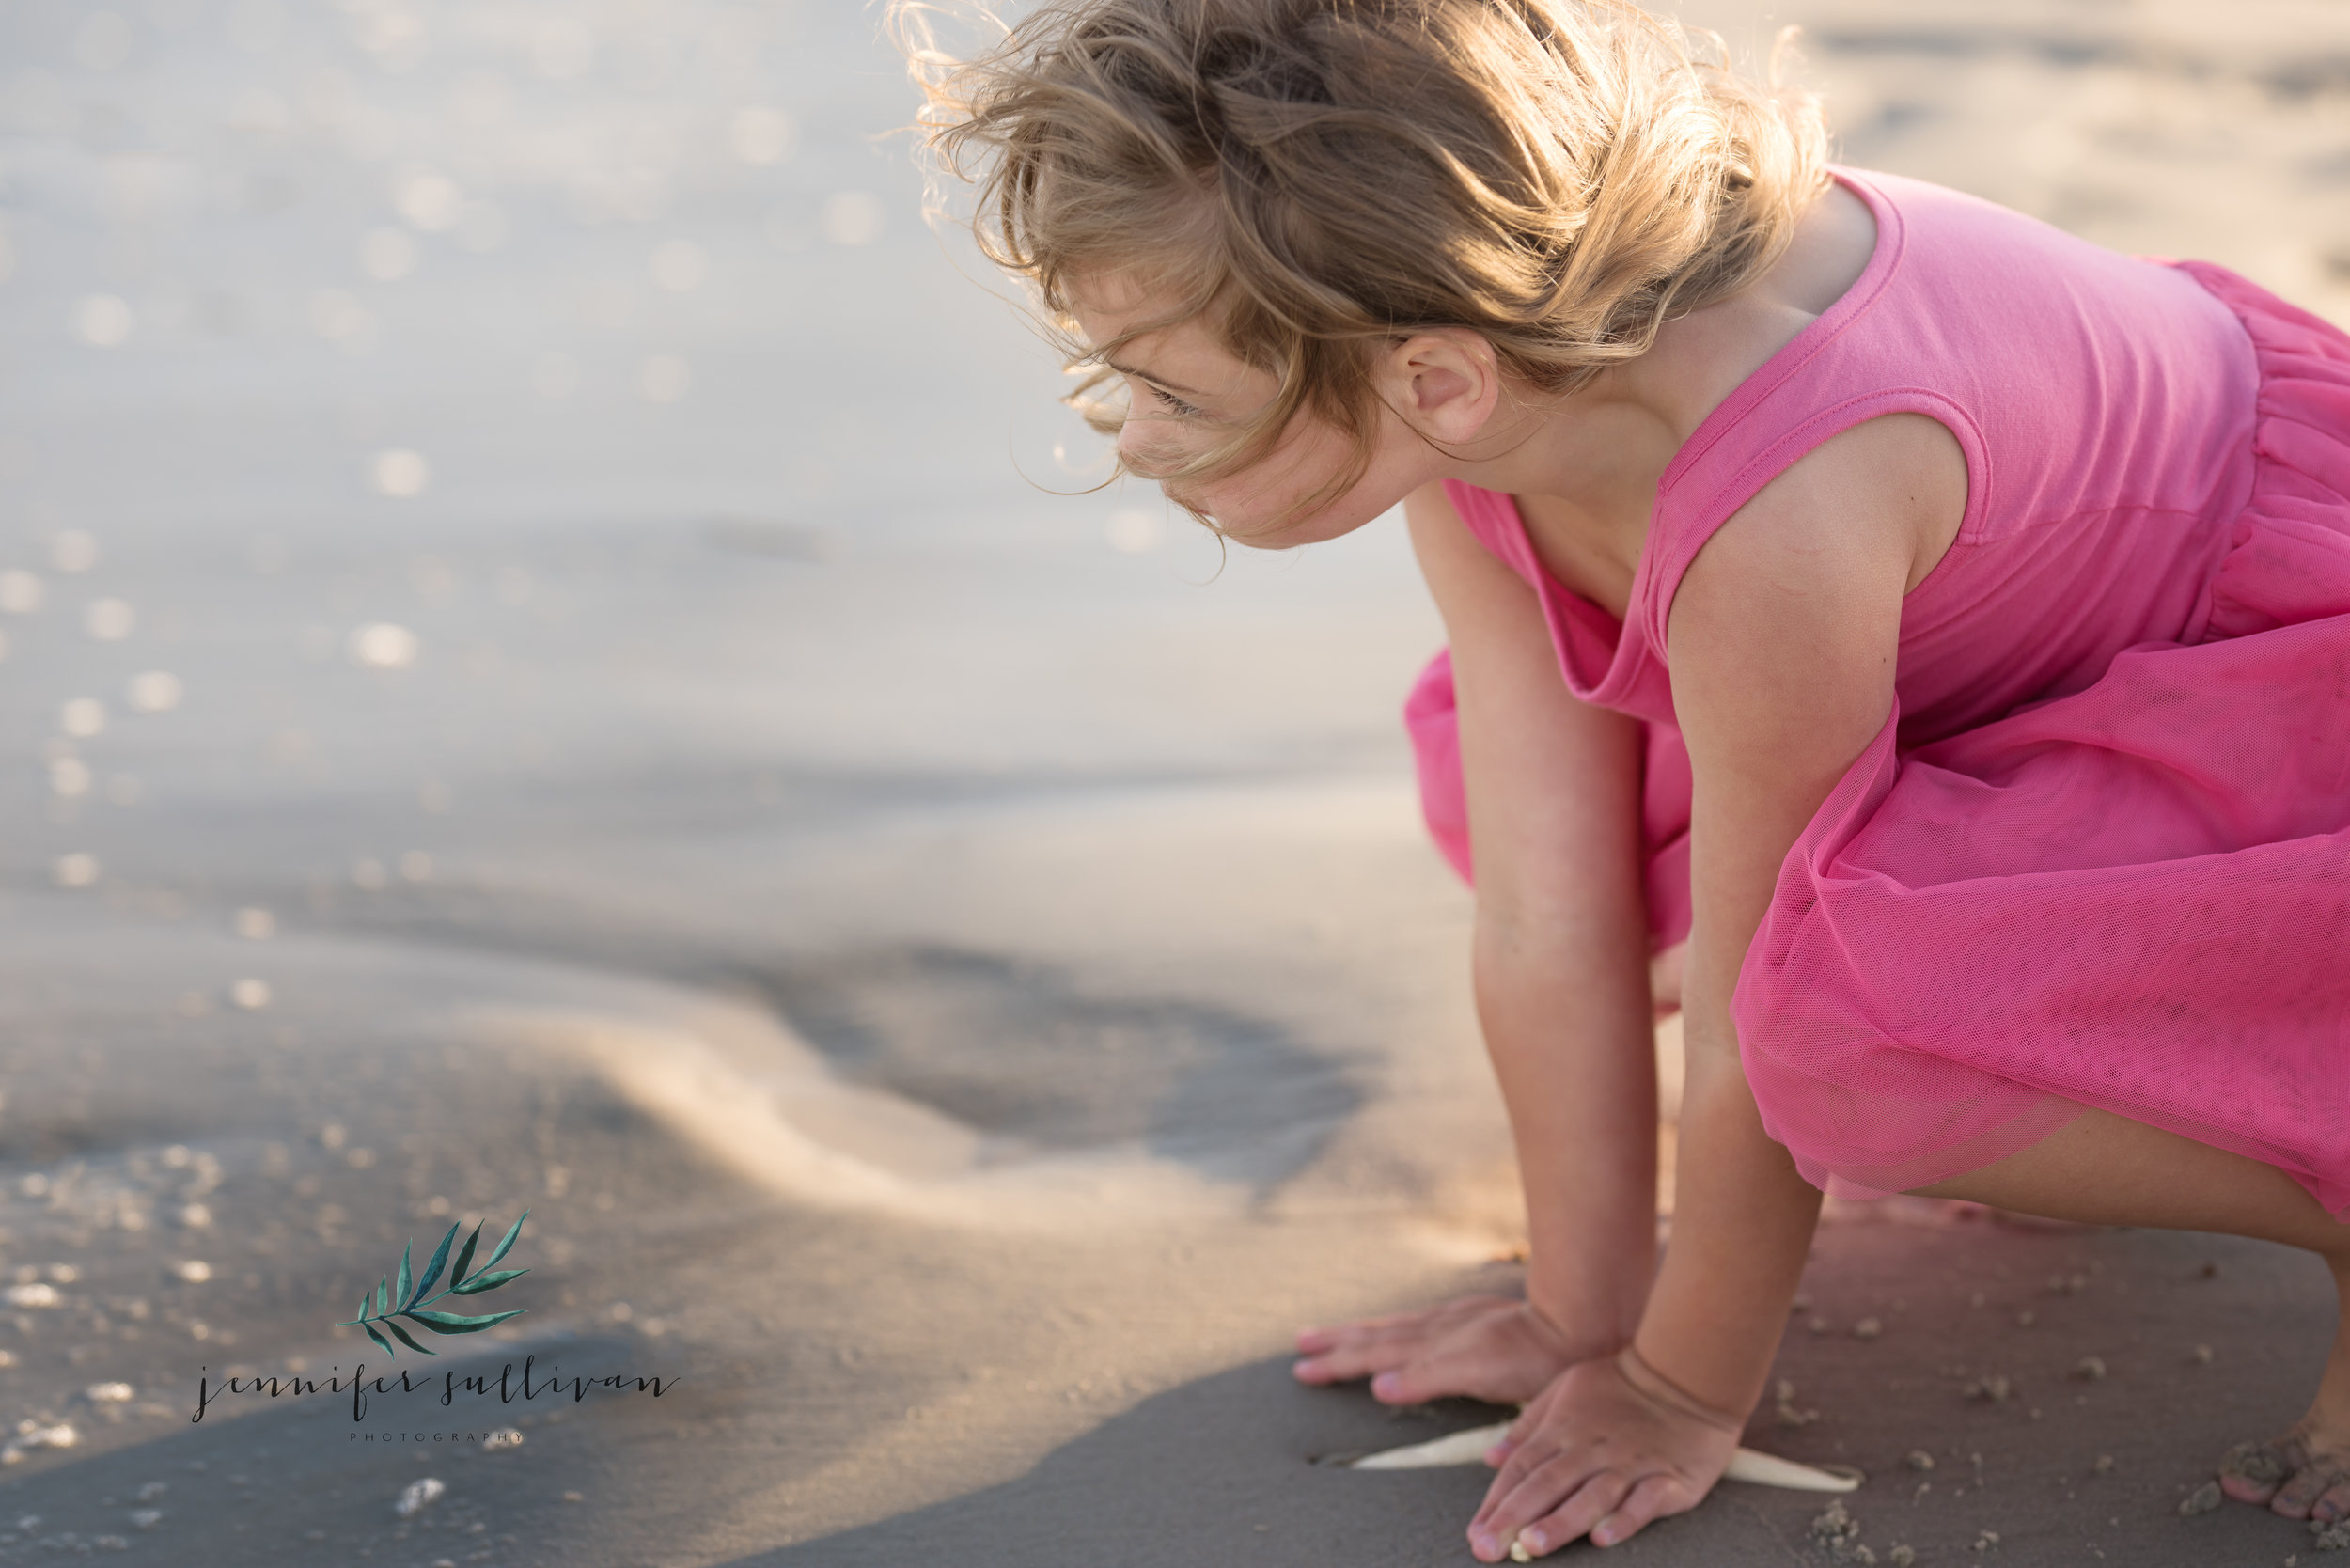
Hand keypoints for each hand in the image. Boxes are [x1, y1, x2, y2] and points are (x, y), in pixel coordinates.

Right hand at [1292, 1294, 1586, 1406]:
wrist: (1575, 1325)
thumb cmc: (1533, 1358)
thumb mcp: (1479, 1375)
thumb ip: (1428, 1378)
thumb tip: (1378, 1385)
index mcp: (1433, 1345)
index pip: (1373, 1355)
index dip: (1338, 1362)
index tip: (1303, 1368)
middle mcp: (1436, 1329)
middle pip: (1374, 1336)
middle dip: (1336, 1343)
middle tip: (1300, 1345)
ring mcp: (1453, 1321)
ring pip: (1392, 1327)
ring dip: (1357, 1332)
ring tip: (1328, 1332)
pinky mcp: (1470, 1318)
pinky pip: (1414, 1323)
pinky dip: (1391, 1327)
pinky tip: (1396, 1328)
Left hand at [1466, 1347, 1741, 1559]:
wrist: (1684, 1375)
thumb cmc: (1619, 1386)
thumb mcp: (1563, 1390)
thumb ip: (1528, 1427)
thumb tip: (1490, 1458)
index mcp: (1564, 1429)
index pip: (1522, 1468)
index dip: (1497, 1501)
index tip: (1476, 1535)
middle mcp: (1592, 1450)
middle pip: (1547, 1484)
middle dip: (1515, 1517)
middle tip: (1488, 1549)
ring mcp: (1631, 1465)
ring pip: (1591, 1495)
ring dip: (1561, 1521)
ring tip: (1533, 1546)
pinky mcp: (1669, 1478)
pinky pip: (1645, 1501)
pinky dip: (1624, 1520)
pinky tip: (1603, 1539)